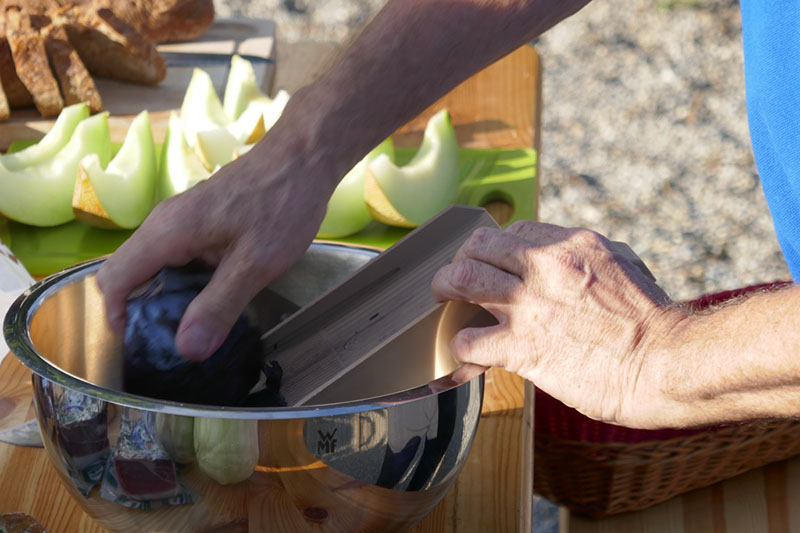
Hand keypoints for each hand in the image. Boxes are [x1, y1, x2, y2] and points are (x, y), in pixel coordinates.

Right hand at [96, 125, 337, 360]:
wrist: (305, 155)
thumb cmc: (283, 203)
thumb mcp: (255, 263)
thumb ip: (219, 306)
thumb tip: (187, 349)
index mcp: (167, 232)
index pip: (113, 279)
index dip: (116, 318)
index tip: (139, 347)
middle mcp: (164, 223)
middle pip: (129, 274)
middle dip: (141, 313)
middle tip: (171, 346)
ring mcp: (182, 219)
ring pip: (154, 266)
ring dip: (165, 300)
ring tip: (194, 329)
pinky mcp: (201, 220)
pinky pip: (177, 257)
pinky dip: (185, 283)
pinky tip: (214, 300)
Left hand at [431, 221, 687, 427]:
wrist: (666, 363)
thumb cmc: (652, 321)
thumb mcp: (625, 264)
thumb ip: (591, 255)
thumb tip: (573, 255)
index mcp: (571, 243)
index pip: (513, 230)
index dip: (496, 247)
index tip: (492, 263)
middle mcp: (544, 265)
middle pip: (477, 246)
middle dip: (460, 260)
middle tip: (456, 277)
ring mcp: (529, 305)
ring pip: (460, 279)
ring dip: (445, 290)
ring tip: (443, 300)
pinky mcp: (521, 347)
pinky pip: (468, 340)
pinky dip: (462, 346)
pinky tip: (469, 351)